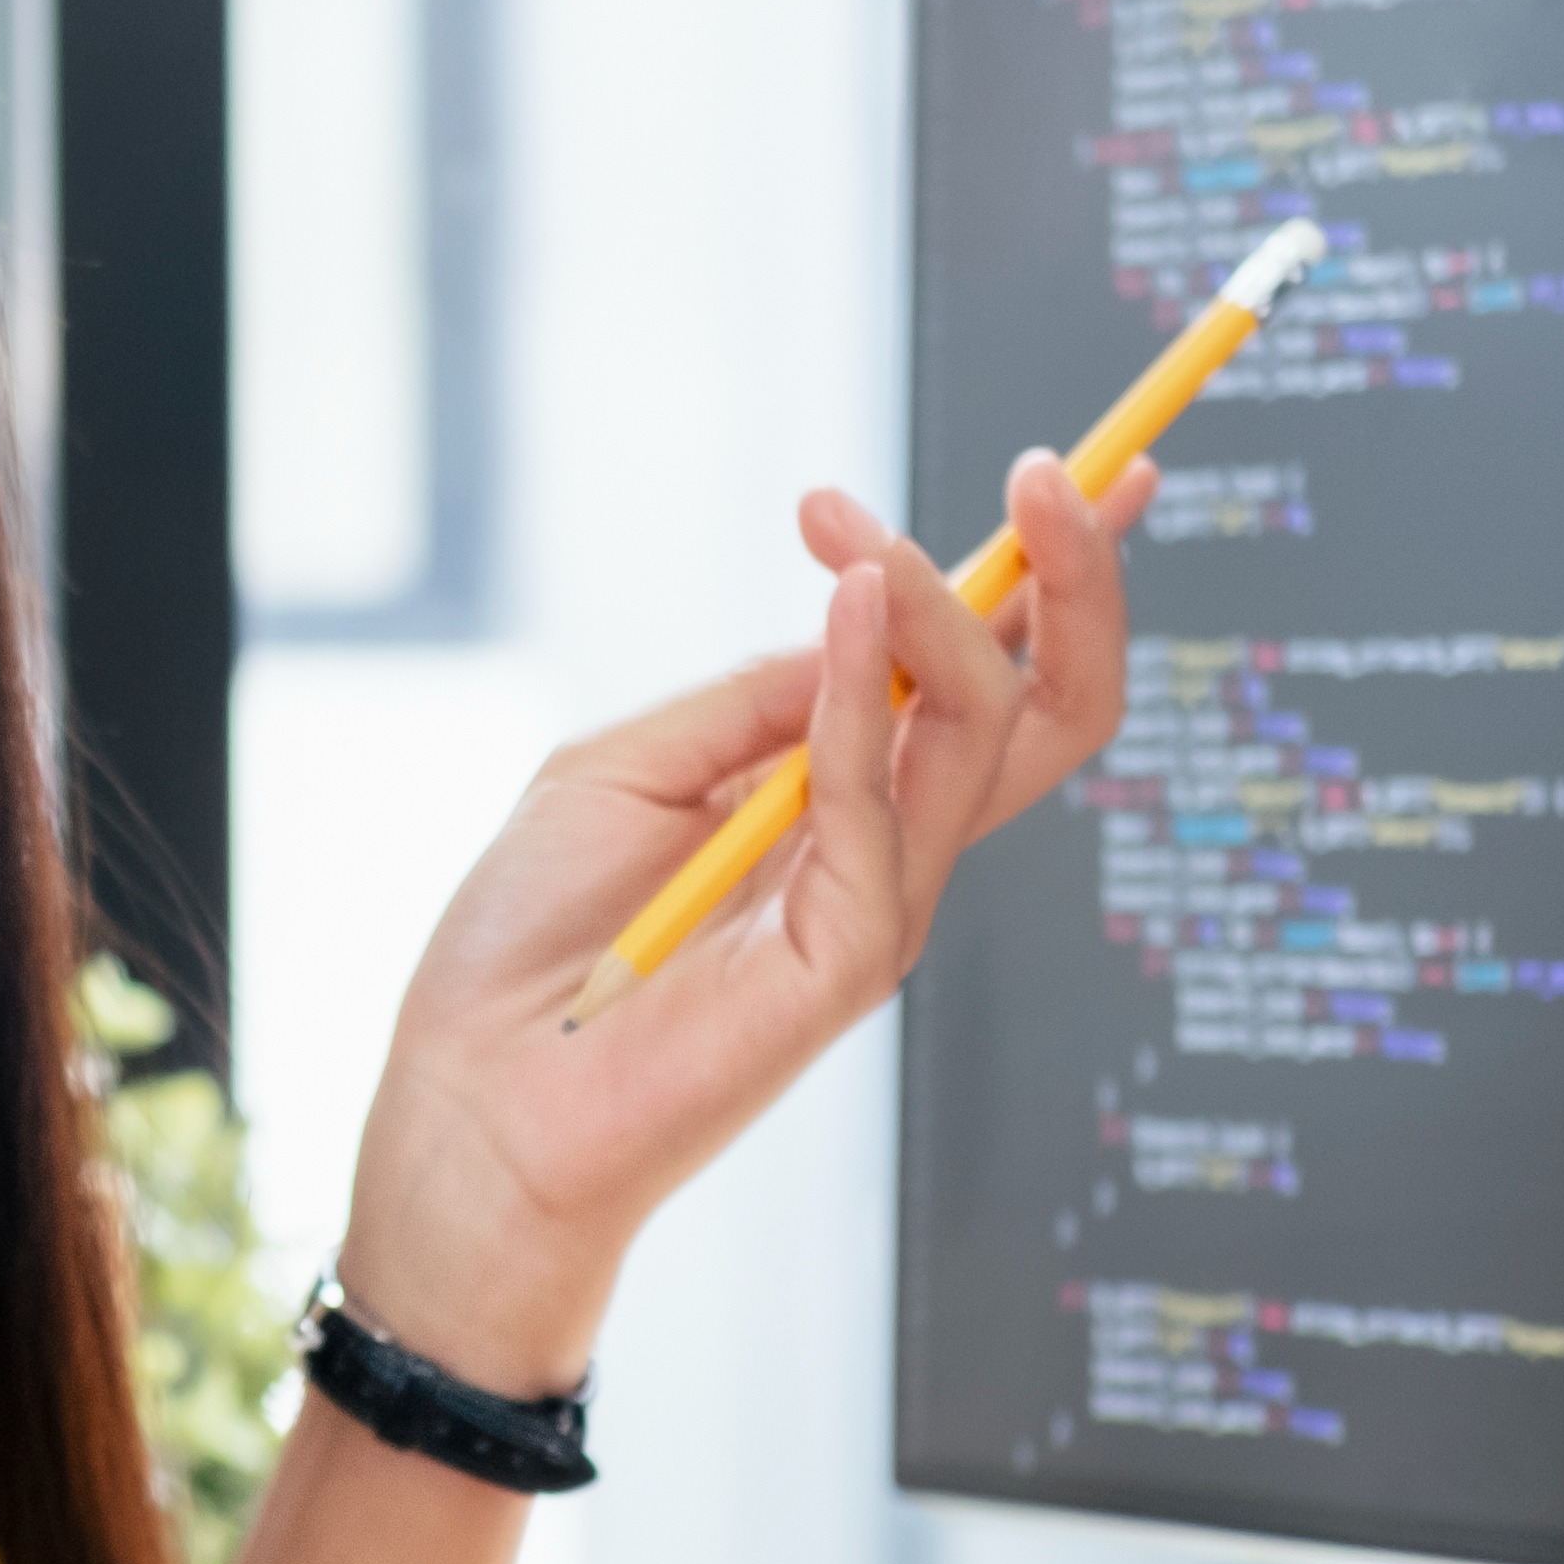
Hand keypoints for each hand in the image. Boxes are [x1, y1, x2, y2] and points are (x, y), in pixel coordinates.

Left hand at [332, 451, 1147, 1390]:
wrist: (470, 1095)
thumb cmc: (531, 942)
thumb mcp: (630, 769)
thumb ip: (752, 700)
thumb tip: (861, 611)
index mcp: (847, 802)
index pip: (995, 682)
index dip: (1056, 582)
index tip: (1092, 471)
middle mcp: (889, 851)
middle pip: (1049, 712)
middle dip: (1073, 583)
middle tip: (1056, 469)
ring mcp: (881, 907)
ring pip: (985, 736)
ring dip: (943, 607)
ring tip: (862, 532)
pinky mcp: (849, 961)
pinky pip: (881, 805)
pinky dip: (866, 693)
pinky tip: (844, 606)